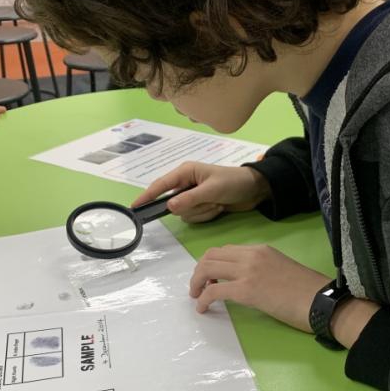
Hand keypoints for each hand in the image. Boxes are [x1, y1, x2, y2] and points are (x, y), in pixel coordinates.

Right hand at [132, 161, 270, 223]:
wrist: (255, 190)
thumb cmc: (234, 182)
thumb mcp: (212, 189)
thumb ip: (190, 198)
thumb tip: (169, 206)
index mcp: (185, 172)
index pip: (161, 185)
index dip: (147, 196)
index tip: (134, 206)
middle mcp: (185, 184)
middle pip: (174, 204)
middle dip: (194, 206)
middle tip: (212, 200)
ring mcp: (193, 196)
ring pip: (185, 214)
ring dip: (203, 211)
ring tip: (218, 202)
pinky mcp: (201, 206)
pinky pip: (195, 218)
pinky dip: (208, 215)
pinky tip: (219, 207)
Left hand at [189, 244, 330, 330]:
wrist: (322, 301)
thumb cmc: (308, 291)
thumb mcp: (282, 269)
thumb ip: (262, 269)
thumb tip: (247, 282)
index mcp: (261, 250)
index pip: (226, 250)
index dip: (212, 263)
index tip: (210, 278)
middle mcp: (251, 255)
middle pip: (211, 255)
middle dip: (199, 271)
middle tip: (198, 287)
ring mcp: (248, 271)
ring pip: (207, 268)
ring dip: (196, 283)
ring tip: (197, 297)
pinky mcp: (246, 291)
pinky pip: (212, 291)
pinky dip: (203, 299)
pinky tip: (203, 309)